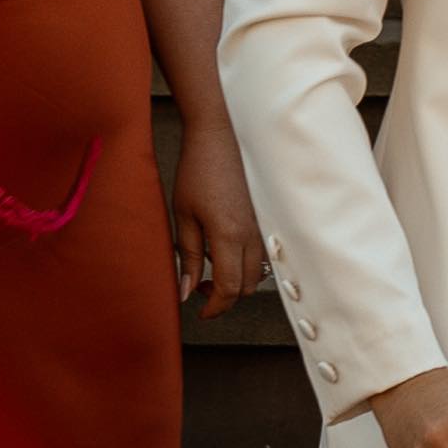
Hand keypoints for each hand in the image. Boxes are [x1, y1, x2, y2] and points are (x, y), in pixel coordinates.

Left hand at [168, 113, 263, 314]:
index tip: (199, 311)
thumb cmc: (197, 171)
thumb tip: (186, 292)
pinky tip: (224, 248)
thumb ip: (189, 256)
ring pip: (257, 272)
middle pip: (247, 286)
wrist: (219, 136)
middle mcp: (251, 234)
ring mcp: (261, 226)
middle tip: (200, 286)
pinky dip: (244, 262)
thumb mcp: (184, 215)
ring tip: (211, 266)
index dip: (215, 307)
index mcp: (229, 235)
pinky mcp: (263, 218)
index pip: (230, 288)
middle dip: (225, 296)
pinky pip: (261, 253)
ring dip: (236, 279)